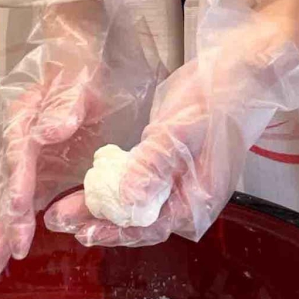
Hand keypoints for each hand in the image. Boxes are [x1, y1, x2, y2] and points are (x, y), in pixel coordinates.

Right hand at [0, 1, 158, 287]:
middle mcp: (17, 139)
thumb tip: (46, 132)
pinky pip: (17, 196)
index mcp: (27, 121)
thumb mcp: (82, 74)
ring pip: (4, 199)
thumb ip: (66, 102)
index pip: (19, 169)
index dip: (19, 204)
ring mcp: (23, 152)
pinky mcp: (34, 161)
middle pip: (2, 192)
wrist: (78, 43)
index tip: (21, 235)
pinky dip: (9, 222)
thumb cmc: (83, 60)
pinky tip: (4, 247)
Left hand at [45, 0, 298, 246]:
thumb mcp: (180, 133)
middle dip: (98, 221)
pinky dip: (111, 183)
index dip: (115, 232)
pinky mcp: (166, 159)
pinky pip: (134, 179)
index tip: (82, 232)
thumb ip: (151, 168)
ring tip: (62, 207)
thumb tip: (125, 203)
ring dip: (99, 204)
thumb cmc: (217, 99)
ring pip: (132, 201)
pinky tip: (88, 182)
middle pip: (137, 219)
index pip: (150, 228)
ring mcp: (177, 179)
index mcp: (197, 201)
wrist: (241, 65)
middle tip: (56, 220)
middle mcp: (186, 197)